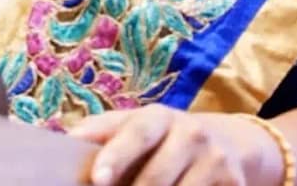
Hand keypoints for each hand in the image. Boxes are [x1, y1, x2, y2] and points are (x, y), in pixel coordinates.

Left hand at [68, 105, 271, 185]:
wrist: (228, 143)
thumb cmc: (161, 138)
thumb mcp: (134, 125)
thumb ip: (101, 132)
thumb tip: (62, 141)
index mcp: (158, 118)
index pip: (136, 134)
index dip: (117, 155)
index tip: (98, 178)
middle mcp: (191, 135)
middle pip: (156, 178)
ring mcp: (215, 162)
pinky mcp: (233, 185)